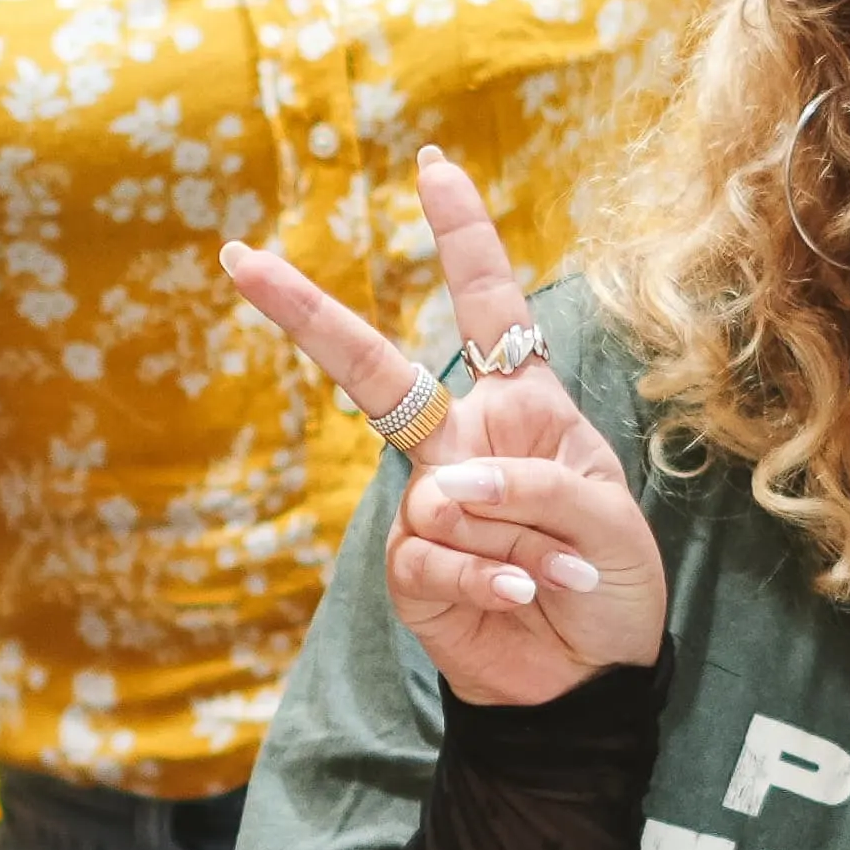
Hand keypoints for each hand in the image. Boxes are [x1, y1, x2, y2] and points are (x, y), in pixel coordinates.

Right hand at [219, 151, 664, 711]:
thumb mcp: (607, 520)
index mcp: (520, 407)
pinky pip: (431, 557)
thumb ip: (536, 489)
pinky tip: (521, 598)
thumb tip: (446, 495)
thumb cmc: (610, 583)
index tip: (433, 166)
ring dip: (518, 541)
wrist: (588, 682)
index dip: (463, 235)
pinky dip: (486, 579)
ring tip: (557, 577)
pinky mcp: (411, 573)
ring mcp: (429, 508)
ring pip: (444, 496)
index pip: (487, 306)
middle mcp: (462, 444)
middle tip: (240, 261)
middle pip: (373, 369)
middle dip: (305, 312)